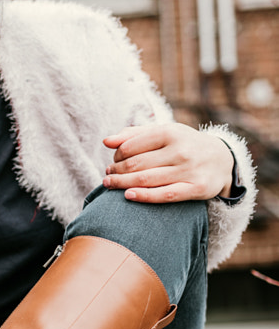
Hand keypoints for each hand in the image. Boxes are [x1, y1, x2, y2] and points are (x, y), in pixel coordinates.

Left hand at [102, 124, 234, 202]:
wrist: (222, 160)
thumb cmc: (184, 145)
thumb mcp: (164, 133)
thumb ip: (135, 135)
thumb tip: (106, 141)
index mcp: (170, 132)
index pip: (131, 146)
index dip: (116, 156)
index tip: (113, 162)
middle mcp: (180, 150)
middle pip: (136, 164)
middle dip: (116, 171)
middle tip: (108, 176)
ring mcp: (189, 169)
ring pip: (146, 179)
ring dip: (122, 184)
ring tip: (109, 185)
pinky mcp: (196, 188)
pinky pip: (165, 195)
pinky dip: (144, 196)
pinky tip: (128, 196)